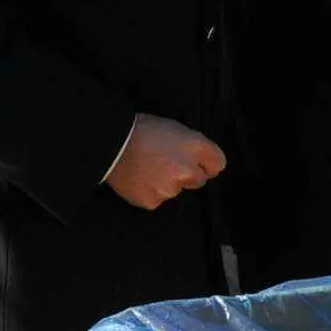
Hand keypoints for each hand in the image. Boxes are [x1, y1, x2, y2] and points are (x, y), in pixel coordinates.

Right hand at [105, 115, 226, 210]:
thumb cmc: (143, 131)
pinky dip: (151, 192)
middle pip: (199, 180)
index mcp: (196, 147)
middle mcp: (188, 170)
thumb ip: (194, 147)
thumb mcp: (177, 129)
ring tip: (149, 168)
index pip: (218, 164)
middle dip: (188, 174)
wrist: (112, 144)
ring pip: (177, 190)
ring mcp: (171, 188)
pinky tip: (140, 179)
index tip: (199, 163)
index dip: (207, 163)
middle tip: (167, 163)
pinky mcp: (154, 201)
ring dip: (168, 183)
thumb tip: (202, 163)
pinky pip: (158, 199)